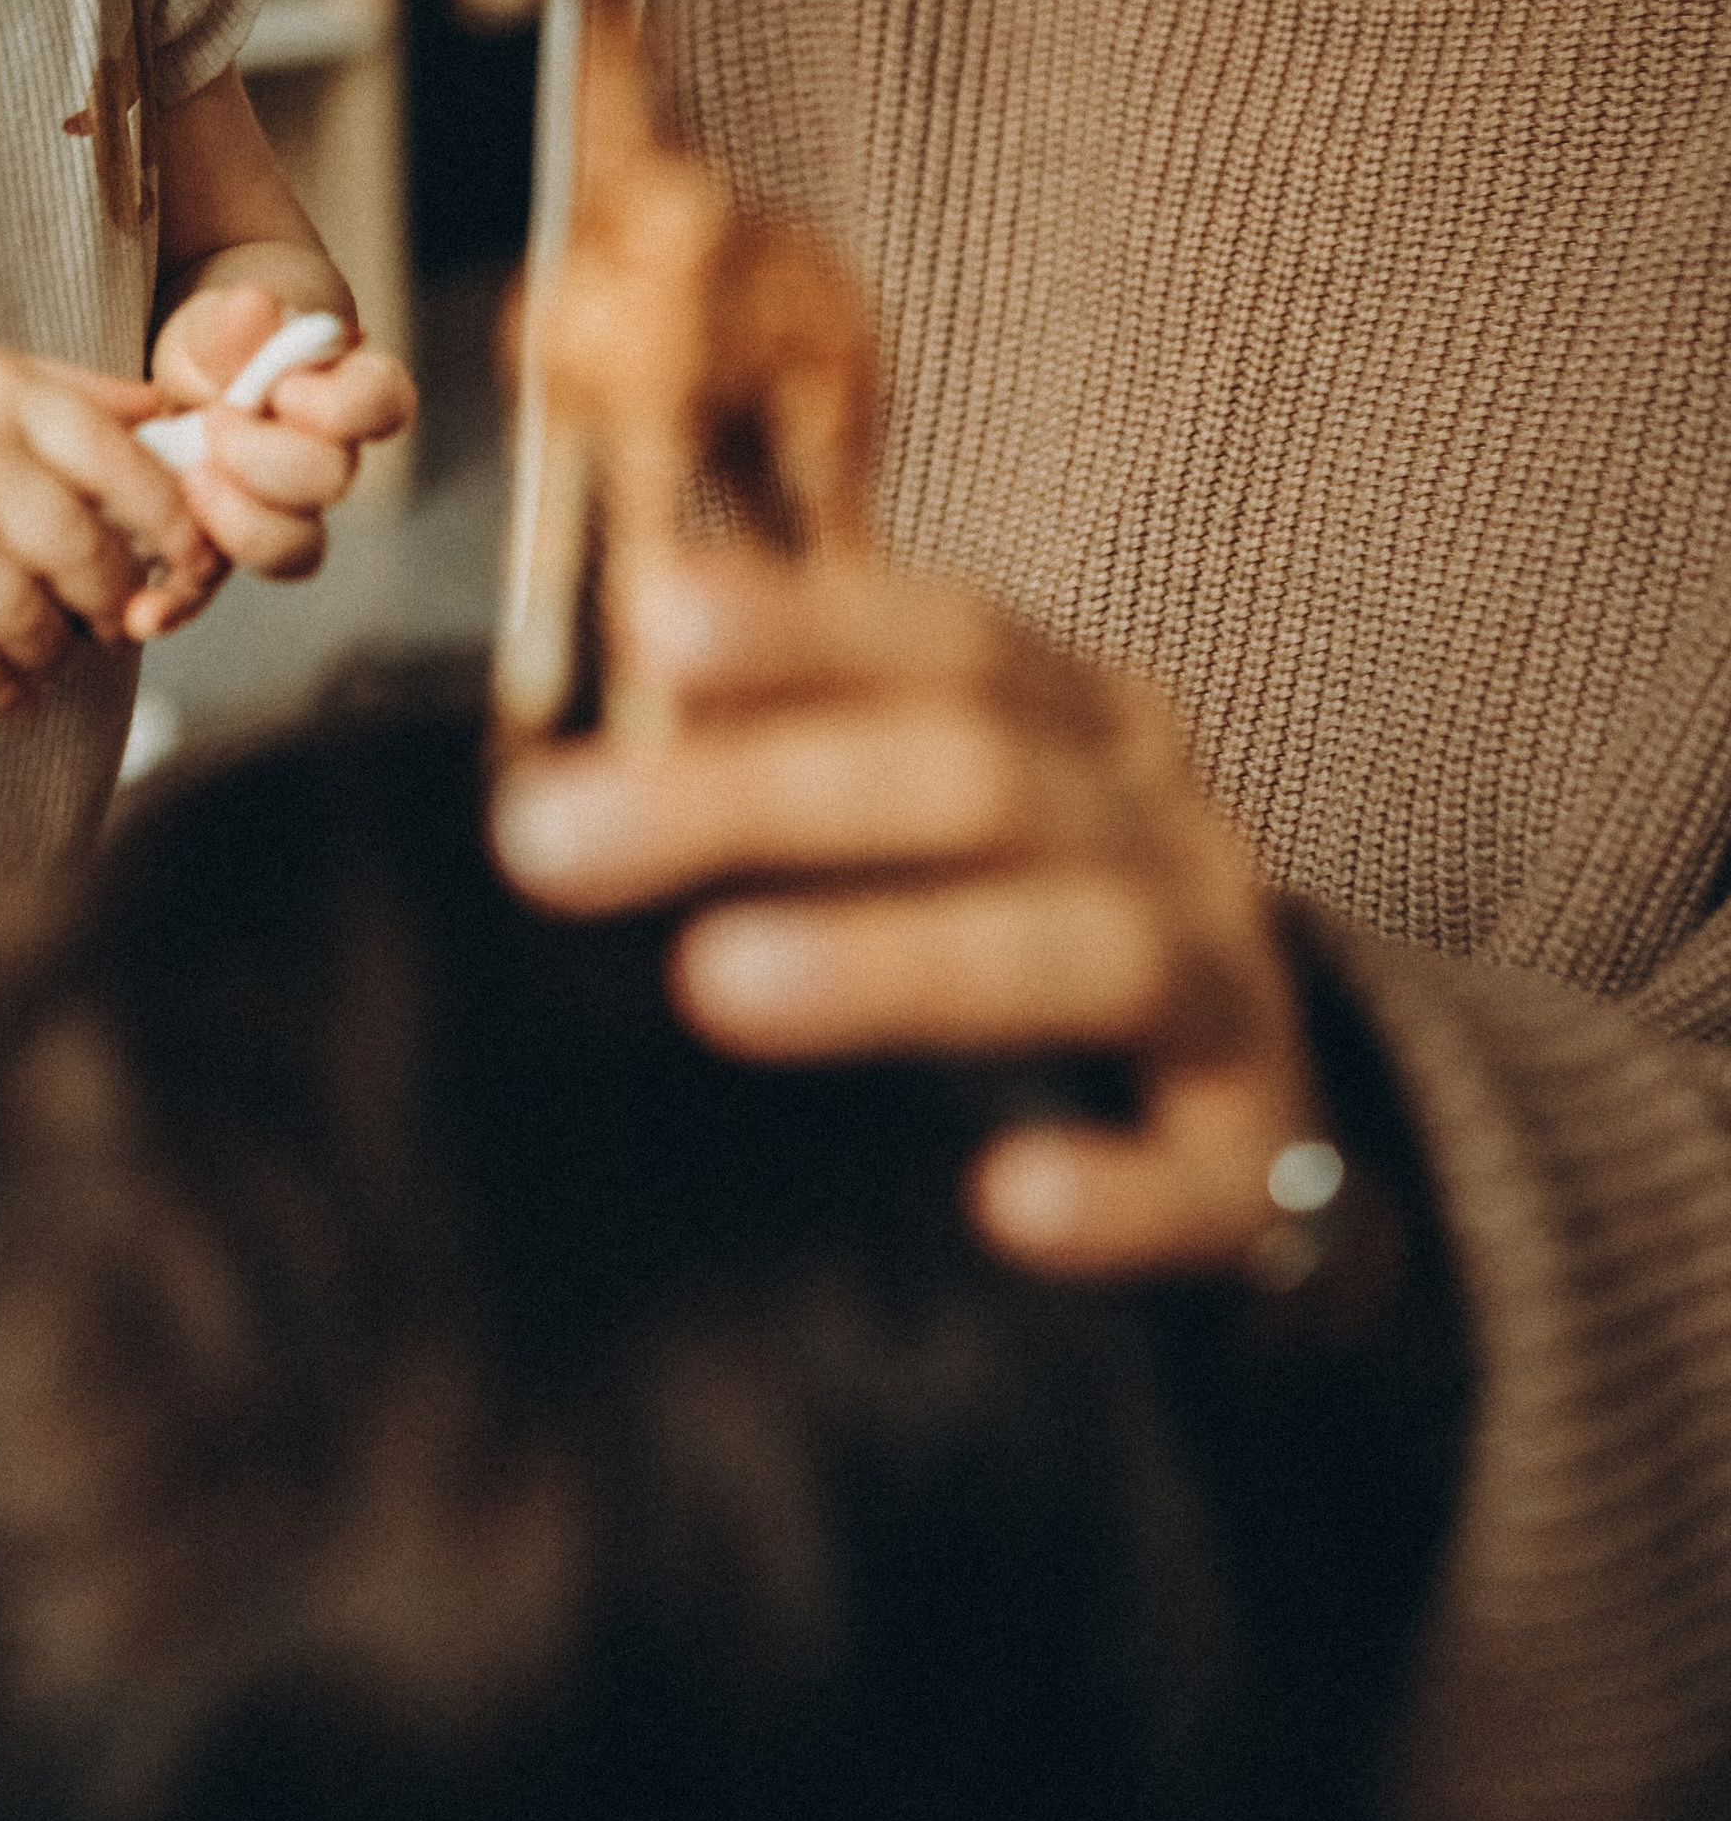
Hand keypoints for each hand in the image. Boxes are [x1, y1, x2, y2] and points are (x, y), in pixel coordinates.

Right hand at [0, 339, 220, 709]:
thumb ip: (80, 393)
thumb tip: (175, 418)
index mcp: (11, 399)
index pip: (126, 469)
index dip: (178, 525)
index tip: (194, 558)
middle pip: (90, 558)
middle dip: (124, 601)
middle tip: (130, 614)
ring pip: (36, 622)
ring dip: (66, 652)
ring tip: (71, 649)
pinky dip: (2, 687)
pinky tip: (17, 690)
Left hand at [141, 284, 416, 615]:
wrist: (182, 371)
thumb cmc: (221, 336)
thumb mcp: (223, 319)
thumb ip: (239, 322)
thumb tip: (254, 305)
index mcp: (349, 392)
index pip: (384, 405)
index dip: (339, 410)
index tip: (283, 389)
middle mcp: (328, 459)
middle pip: (332, 482)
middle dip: (269, 459)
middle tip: (213, 426)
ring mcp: (282, 512)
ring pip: (294, 549)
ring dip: (238, 524)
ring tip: (186, 480)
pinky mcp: (223, 547)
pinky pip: (213, 590)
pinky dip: (178, 604)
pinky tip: (146, 610)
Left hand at [490, 544, 1326, 1283]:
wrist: (1272, 1118)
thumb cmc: (1047, 923)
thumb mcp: (952, 809)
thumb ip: (798, 748)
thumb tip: (595, 695)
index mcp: (1082, 722)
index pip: (949, 640)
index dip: (804, 625)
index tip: (646, 619)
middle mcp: (1166, 830)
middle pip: (978, 780)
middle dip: (762, 796)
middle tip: (548, 835)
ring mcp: (1230, 991)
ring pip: (1087, 950)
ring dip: (899, 957)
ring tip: (714, 982)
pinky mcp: (1269, 1168)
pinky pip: (1204, 1176)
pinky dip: (1114, 1189)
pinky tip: (1008, 1201)